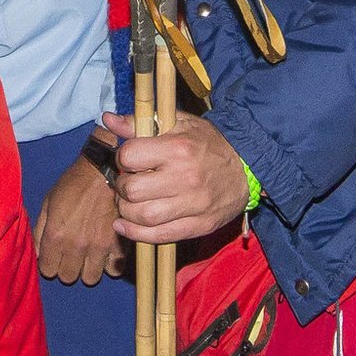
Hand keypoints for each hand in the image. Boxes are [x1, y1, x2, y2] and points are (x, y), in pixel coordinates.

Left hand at [33, 155, 127, 283]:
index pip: (47, 270)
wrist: (104, 172)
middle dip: (66, 268)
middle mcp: (76, 246)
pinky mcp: (119, 245)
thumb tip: (38, 253)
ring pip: (90, 278)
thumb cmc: (74, 184)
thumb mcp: (48, 202)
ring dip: (87, 269)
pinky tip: (105, 254)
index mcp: (55, 235)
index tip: (54, 256)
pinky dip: (109, 265)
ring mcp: (98, 248)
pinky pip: (113, 270)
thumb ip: (40, 230)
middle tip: (70, 255)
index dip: (49, 263)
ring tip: (87, 255)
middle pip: (68, 277)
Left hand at [103, 109, 248, 244]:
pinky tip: (125, 225)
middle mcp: (185, 178)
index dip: (122, 158)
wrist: (247, 167)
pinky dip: (136, 234)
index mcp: (178, 149)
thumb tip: (108, 119)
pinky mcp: (199, 225)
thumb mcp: (178, 123)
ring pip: (142, 216)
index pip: (130, 157)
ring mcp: (193, 205)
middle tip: (127, 183)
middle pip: (132, 190)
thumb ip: (140, 123)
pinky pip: (160, 236)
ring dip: (126, 211)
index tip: (129, 160)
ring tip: (129, 202)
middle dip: (121, 187)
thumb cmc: (208, 142)